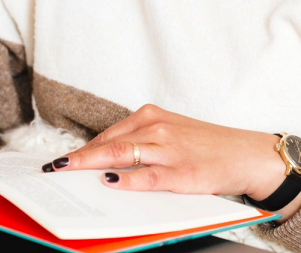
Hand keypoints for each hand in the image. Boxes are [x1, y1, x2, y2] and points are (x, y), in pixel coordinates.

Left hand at [40, 104, 290, 203]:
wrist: (246, 154)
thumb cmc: (206, 147)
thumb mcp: (170, 134)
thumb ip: (140, 143)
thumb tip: (104, 163)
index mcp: (151, 116)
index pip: (107, 134)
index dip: (82, 149)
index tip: (61, 160)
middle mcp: (156, 128)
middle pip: (108, 143)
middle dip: (78, 158)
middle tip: (54, 168)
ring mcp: (169, 149)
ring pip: (121, 155)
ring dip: (92, 166)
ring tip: (70, 174)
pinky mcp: (182, 171)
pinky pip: (148, 176)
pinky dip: (128, 180)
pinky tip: (110, 183)